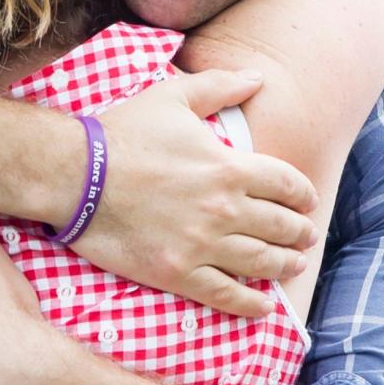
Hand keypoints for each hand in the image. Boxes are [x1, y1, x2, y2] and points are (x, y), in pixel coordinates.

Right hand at [81, 69, 319, 315]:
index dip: (304, 195)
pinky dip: (250, 305)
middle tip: (306, 238)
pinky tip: (263, 307)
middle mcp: (224, 209)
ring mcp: (202, 245)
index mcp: (229, 166)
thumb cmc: (122, 132)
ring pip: (262, 263)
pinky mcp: (177, 273)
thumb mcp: (174, 96)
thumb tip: (258, 76)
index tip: (307, 202)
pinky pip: (226, 295)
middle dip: (300, 233)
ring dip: (285, 266)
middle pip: (282, 226)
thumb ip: (221, 85)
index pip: (287, 184)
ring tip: (294, 266)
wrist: (75, 175)